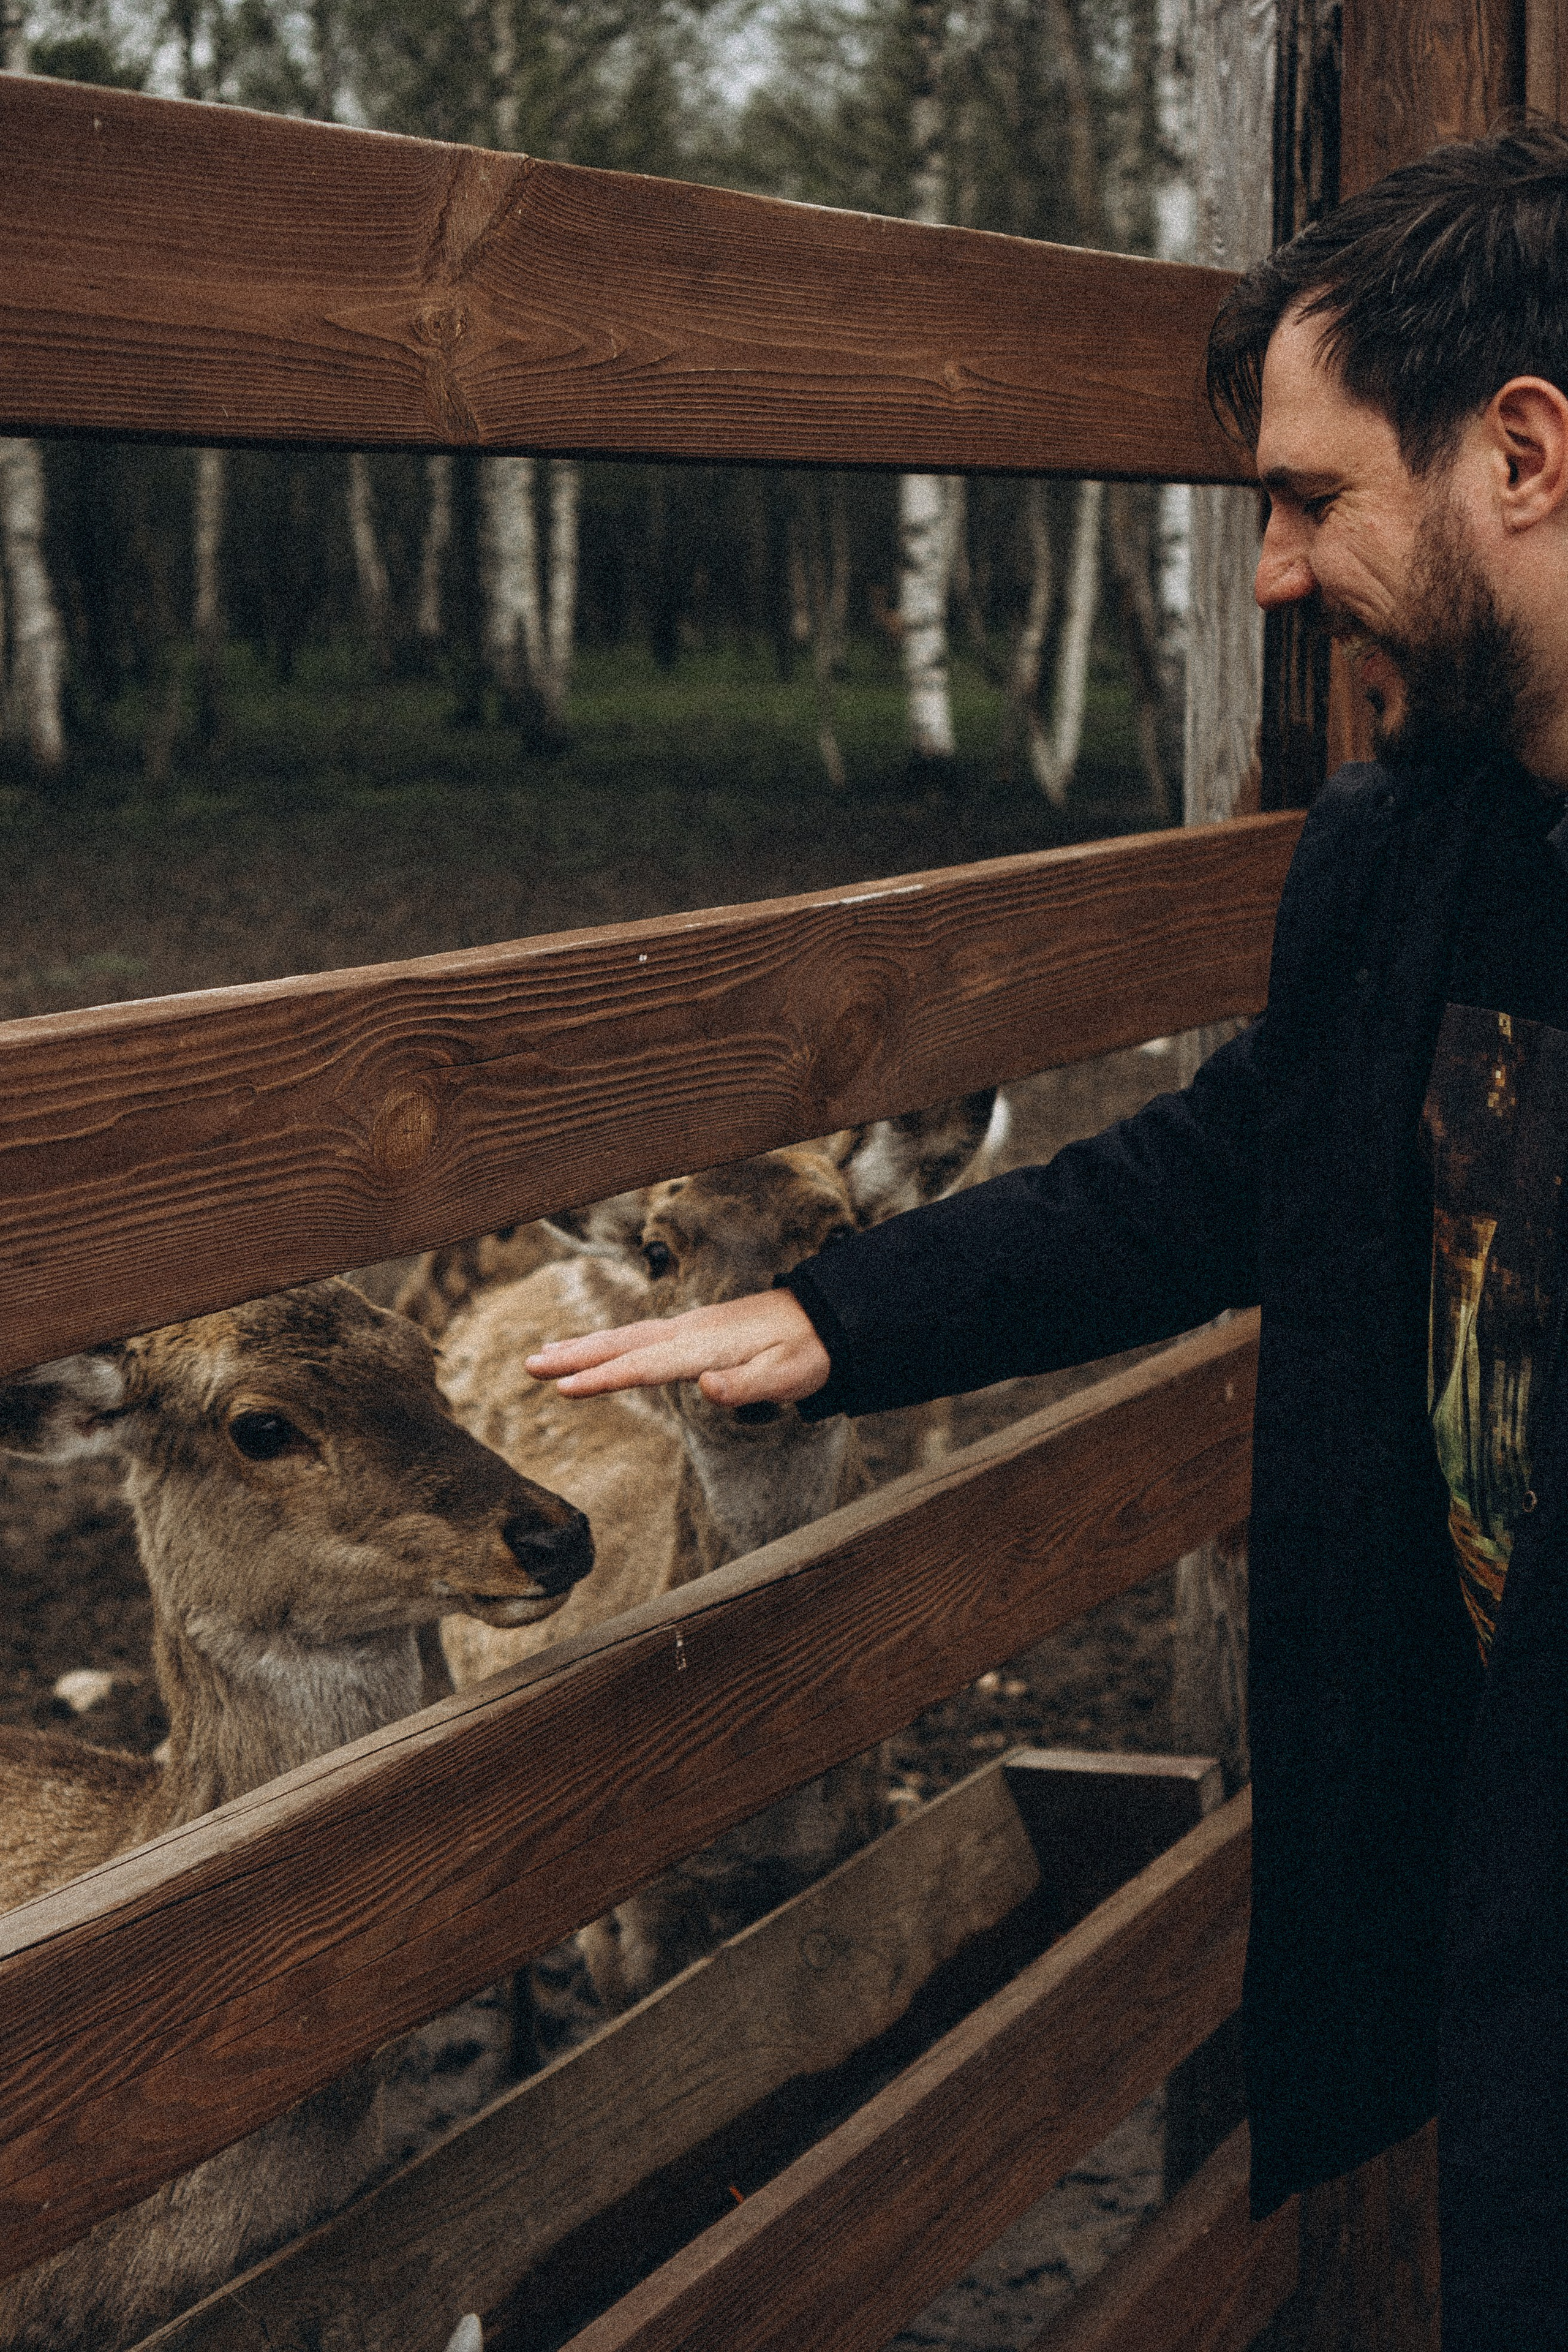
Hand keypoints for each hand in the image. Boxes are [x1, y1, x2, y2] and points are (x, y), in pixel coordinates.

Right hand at [525, 1289, 830, 1407]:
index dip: (602, 1377)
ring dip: (585, 1346)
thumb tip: (705, 1386)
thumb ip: (745, 1385)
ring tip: (545, 1355)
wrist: (830, 1318)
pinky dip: (611, 1342)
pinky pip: (641, 1336)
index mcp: (704, 1345)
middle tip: (530, 1365)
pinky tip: (600, 1350)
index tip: (564, 1388)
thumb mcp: (787, 1375)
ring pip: (627, 1337)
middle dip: (575, 1355)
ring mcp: (690, 1327)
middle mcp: (689, 1330)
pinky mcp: (695, 1330)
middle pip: (622, 1343)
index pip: (643, 1365)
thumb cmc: (809, 1351)